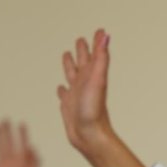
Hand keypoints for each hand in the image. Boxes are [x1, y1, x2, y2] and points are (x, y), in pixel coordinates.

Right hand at [0, 120, 39, 166]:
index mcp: (23, 161)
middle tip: (5, 119)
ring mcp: (1, 165)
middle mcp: (11, 160)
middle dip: (8, 131)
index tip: (21, 123)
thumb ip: (35, 160)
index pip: (23, 144)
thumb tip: (32, 147)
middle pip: (9, 142)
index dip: (22, 134)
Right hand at [57, 30, 112, 155]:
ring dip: (70, 66)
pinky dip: (62, 90)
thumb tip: (106, 36)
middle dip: (82, 51)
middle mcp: (85, 83)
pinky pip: (64, 94)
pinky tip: (61, 88)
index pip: (95, 54)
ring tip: (67, 56)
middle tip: (81, 40)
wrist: (89, 135)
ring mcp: (77, 94)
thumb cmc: (94, 110)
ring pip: (72, 75)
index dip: (97, 42)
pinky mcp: (69, 106)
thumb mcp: (97, 80)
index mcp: (93, 75)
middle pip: (83, 62)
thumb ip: (101, 58)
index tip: (100, 31)